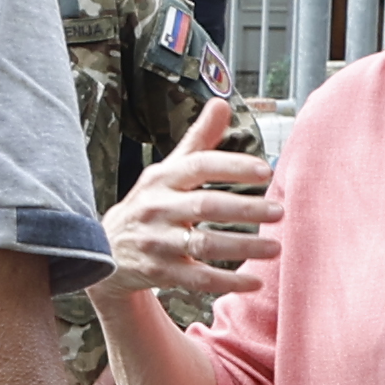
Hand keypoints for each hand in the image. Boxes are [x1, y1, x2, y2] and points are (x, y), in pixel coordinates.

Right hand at [99, 94, 276, 298]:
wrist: (105, 250)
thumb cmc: (149, 204)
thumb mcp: (167, 170)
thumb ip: (198, 140)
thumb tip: (221, 102)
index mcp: (163, 179)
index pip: (199, 166)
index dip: (232, 167)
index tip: (265, 171)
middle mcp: (158, 209)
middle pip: (205, 207)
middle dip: (245, 209)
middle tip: (279, 211)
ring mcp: (158, 243)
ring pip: (204, 245)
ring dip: (243, 247)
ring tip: (276, 247)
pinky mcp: (160, 273)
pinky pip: (198, 279)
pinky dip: (227, 281)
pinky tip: (254, 281)